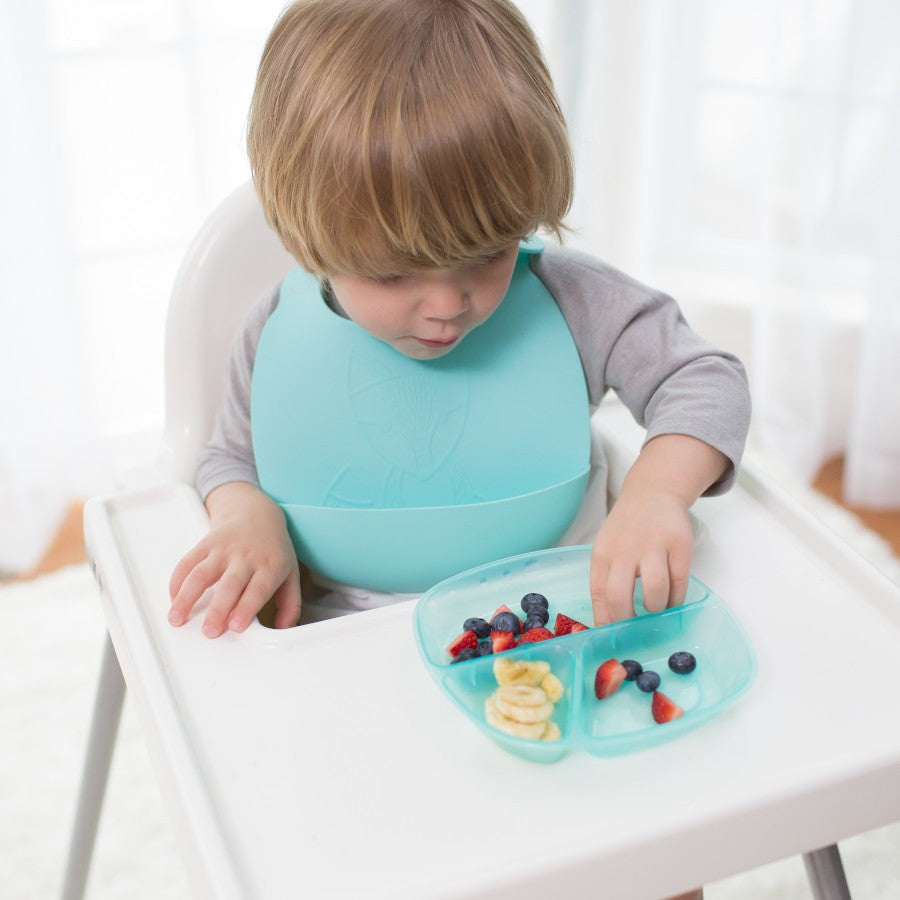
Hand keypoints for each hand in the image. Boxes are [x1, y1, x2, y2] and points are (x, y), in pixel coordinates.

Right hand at [168, 482, 300, 637]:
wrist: (257, 513)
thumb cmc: (273, 551)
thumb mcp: (290, 574)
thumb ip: (290, 604)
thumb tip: (285, 629)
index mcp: (270, 566)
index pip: (258, 589)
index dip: (246, 608)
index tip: (236, 626)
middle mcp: (246, 557)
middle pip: (229, 584)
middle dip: (218, 609)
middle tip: (209, 631)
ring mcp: (224, 549)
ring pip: (202, 573)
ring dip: (187, 597)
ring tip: (177, 618)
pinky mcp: (206, 544)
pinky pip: (187, 562)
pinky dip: (177, 581)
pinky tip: (174, 598)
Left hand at [589, 434, 728, 625]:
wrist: (652, 494)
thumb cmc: (626, 530)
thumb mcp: (607, 548)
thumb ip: (606, 579)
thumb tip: (607, 623)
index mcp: (603, 553)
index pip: (598, 594)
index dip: (605, 620)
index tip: (612, 636)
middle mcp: (625, 550)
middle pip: (621, 597)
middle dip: (628, 621)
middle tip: (635, 627)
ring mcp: (654, 546)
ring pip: (655, 593)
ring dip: (656, 608)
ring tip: (655, 606)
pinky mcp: (680, 546)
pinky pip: (680, 583)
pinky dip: (676, 598)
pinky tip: (671, 596)